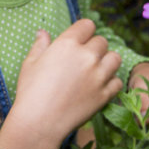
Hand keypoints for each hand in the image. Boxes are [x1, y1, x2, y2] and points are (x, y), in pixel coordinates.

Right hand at [12, 19, 122, 146]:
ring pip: (115, 58)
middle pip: (102, 42)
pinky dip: (111, 82)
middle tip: (83, 60)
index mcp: (67, 44)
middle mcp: (87, 56)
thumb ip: (40, 45)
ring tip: (96, 71)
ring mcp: (99, 76)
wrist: (39, 123)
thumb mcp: (30, 64)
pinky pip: (117, 81)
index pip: (87, 25)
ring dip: (107, 62)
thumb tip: (43, 33)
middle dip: (94, 48)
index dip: (83, 31)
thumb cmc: (30, 92)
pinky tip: (99, 86)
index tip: (79, 40)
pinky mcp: (105, 94)